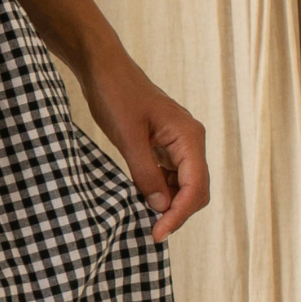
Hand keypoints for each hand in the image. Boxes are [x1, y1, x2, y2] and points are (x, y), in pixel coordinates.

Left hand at [79, 49, 208, 241]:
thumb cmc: (116, 94)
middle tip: (151, 231)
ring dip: (169, 204)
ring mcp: (179, 143)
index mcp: (189, 136)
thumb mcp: (127, 137)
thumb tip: (161, 207)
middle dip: (177, 213)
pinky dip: (161, 191)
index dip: (179, 215)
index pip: (196, 187)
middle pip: (196, 190)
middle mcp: (191, 140)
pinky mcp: (165, 144)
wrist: (104, 68)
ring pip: (184, 185)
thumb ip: (145, 173)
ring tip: (145, 218)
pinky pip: (171, 175)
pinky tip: (143, 198)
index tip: (157, 233)